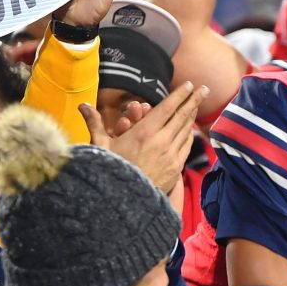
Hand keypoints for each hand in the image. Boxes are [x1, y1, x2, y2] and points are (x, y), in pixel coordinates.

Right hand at [81, 81, 203, 194]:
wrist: (125, 200)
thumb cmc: (111, 171)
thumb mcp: (101, 146)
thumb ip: (95, 123)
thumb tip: (82, 105)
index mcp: (144, 133)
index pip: (167, 108)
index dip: (179, 95)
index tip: (188, 85)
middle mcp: (162, 141)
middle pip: (182, 116)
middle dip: (194, 100)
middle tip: (204, 89)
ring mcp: (171, 155)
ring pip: (186, 130)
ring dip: (192, 116)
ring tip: (197, 106)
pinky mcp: (176, 167)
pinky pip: (186, 146)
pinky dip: (188, 135)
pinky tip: (190, 129)